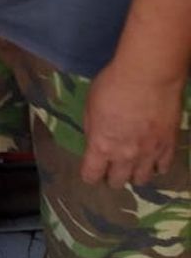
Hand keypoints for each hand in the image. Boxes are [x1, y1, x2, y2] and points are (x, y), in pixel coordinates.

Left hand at [80, 60, 184, 186]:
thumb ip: (92, 127)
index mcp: (101, 146)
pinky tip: (153, 160)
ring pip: (142, 179)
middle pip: (117, 181)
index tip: (90, 172)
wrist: (148, 76)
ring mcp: (149, 154)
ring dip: (134, 174)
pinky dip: (157, 166)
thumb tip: (95, 139)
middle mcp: (125, 156)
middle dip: (112, 177)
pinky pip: (163, 167)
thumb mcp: (90, 105)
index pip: (92, 174)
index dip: (90, 175)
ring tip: (133, 167)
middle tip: (111, 169)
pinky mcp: (168, 147)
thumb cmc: (113, 85)